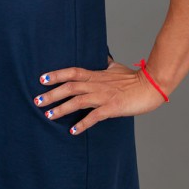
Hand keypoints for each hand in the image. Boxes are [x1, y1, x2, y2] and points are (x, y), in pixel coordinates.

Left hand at [33, 56, 166, 135]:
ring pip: (78, 101)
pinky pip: (94, 116)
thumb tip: (103, 57)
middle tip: (37, 100)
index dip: (56, 75)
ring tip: (48, 115)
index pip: (72, 72)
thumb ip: (106, 65)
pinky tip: (73, 131)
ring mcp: (104, 96)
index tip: (42, 79)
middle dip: (52, 94)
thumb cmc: (134, 78)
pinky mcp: (112, 107)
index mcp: (96, 74)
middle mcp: (97, 84)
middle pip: (70, 87)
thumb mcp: (116, 68)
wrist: (151, 86)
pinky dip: (83, 123)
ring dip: (62, 108)